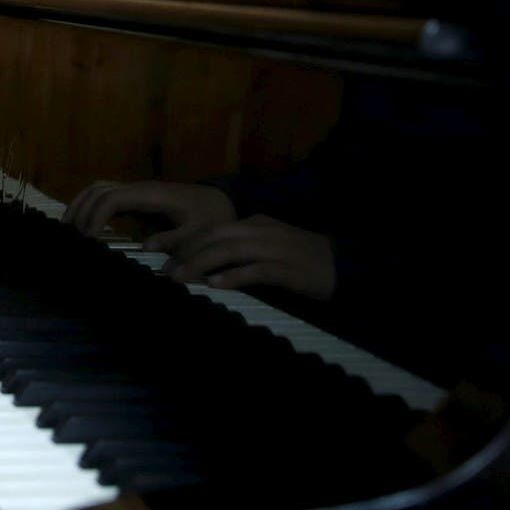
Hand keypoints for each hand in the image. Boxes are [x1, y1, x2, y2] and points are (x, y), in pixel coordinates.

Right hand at [66, 179, 237, 240]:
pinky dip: (89, 205)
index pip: (114, 198)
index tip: (89, 239)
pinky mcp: (136, 196)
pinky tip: (83, 224)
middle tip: (72, 240)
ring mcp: (136, 189)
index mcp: (153, 195)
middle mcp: (140, 188)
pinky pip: (105, 193)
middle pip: (98, 190)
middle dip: (81, 212)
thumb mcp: (200, 232)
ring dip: (80, 205)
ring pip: (97, 188)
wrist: (220, 201)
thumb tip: (145, 248)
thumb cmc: (211, 216)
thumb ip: (176, 241)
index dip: (96, 216)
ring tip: (69, 230)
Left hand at [157, 214, 336, 298]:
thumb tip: (208, 266)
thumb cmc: (302, 262)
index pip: (214, 229)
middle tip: (166, 270)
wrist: (343, 267)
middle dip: (187, 252)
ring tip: (181, 277)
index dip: (188, 243)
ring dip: (201, 263)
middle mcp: (262, 231)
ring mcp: (275, 248)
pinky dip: (233, 276)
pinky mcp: (287, 269)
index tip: (167, 257)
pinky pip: (255, 270)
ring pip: (230, 250)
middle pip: (216, 236)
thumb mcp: (269, 248)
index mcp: (256, 224)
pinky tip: (215, 285)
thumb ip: (243, 251)